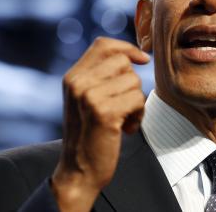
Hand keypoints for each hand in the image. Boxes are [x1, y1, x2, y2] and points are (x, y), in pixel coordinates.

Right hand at [51, 37, 149, 211]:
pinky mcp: (104, 112)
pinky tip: (126, 129)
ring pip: (134, 81)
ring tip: (123, 119)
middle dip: (132, 83)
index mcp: (73, 77)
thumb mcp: (88, 99)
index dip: (127, 48)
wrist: (80, 171)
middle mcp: (78, 83)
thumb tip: (135, 55)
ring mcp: (89, 97)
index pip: (103, 44)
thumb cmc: (91, 133)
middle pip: (123, 62)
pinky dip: (138, 115)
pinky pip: (138, 100)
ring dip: (136, 102)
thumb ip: (102, 76)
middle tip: (124, 105)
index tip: (142, 59)